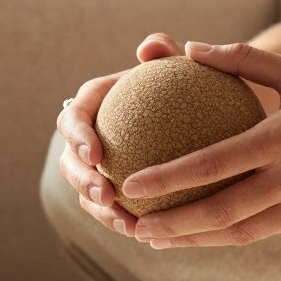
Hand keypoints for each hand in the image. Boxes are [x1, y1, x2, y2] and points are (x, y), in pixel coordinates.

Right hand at [56, 33, 183, 236]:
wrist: (209, 114)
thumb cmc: (192, 83)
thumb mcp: (182, 65)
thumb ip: (167, 52)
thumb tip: (150, 46)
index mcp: (97, 102)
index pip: (74, 116)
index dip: (76, 136)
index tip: (94, 153)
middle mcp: (92, 136)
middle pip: (70, 161)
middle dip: (81, 181)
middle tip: (105, 195)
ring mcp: (103, 167)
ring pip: (87, 192)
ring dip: (100, 211)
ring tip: (127, 224)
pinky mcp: (119, 191)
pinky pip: (115, 209)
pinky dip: (125, 221)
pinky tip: (148, 233)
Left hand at [125, 42, 280, 247]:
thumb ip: (241, 58)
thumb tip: (190, 48)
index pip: (214, 163)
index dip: (168, 178)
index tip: (132, 185)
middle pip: (221, 212)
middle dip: (171, 224)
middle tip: (132, 226)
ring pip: (242, 233)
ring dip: (195, 239)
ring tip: (156, 238)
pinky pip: (268, 230)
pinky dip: (231, 234)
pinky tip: (202, 232)